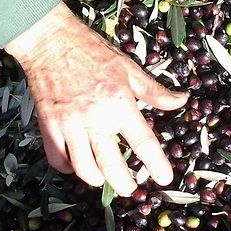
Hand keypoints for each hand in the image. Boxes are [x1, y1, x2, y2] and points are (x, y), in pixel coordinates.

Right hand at [5, 2, 187, 195]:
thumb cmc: (93, 53)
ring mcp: (70, 125)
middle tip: (130, 189)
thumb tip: (181, 101)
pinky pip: (58, 159)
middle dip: (124, 184)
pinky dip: (68, 168)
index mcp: (120, 105)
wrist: (50, 41)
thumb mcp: (130, 69)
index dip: (156, 164)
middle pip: (112, 165)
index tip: (165, 178)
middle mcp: (95, 119)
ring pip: (84, 168)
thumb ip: (155, 91)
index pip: (143, 142)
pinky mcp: (48, 126)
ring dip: (97, 179)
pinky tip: (77, 165)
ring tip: (105, 179)